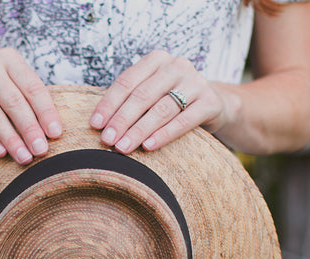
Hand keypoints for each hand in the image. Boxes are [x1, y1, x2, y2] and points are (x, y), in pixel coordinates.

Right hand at [0, 47, 61, 163]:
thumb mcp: (13, 83)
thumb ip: (31, 100)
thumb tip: (53, 134)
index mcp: (9, 58)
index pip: (33, 88)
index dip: (46, 112)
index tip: (55, 134)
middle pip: (13, 102)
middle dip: (29, 129)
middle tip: (41, 151)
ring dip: (11, 139)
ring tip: (24, 157)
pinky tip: (1, 153)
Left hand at [89, 50, 236, 153]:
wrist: (214, 104)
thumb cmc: (172, 101)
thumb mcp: (151, 94)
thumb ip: (130, 102)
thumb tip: (100, 126)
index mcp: (157, 60)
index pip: (127, 82)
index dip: (109, 104)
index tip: (95, 125)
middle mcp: (177, 66)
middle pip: (143, 95)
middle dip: (122, 120)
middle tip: (107, 140)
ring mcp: (196, 82)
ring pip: (161, 109)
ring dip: (139, 130)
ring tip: (122, 148)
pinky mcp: (210, 102)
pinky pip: (183, 121)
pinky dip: (164, 135)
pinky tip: (148, 146)